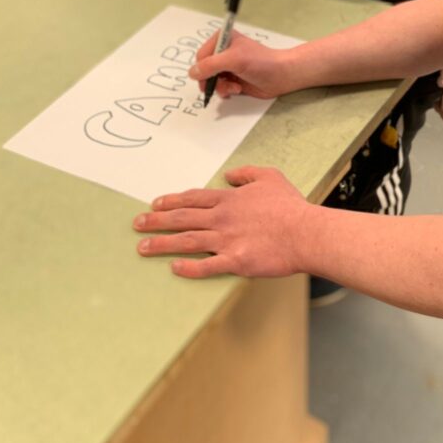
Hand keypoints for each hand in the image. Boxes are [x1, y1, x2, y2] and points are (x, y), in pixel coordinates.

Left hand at [133, 166, 311, 277]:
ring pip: (186, 241)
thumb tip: (229, 176)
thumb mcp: (269, 176)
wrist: (305, 232)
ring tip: (142, 247)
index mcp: (229, 200)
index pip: (193, 198)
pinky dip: (188, 268)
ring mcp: (226, 241)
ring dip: (162, 244)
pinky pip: (206, 266)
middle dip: (156, 221)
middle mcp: (222, 219)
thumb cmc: (290, 206)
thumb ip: (246, 173)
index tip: (155, 204)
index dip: (171, 201)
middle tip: (137, 224)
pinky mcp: (235, 261)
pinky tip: (174, 268)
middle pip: (182, 219)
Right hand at [189, 30, 299, 99]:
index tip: (210, 78)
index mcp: (222, 39)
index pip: (201, 56)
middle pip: (204, 70)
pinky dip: (226, 90)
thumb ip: (212, 65)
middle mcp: (223, 52)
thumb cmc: (260, 62)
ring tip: (234, 87)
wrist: (281, 76)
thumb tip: (192, 73)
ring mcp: (228, 66)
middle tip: (220, 85)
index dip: (203, 69)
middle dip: (212, 80)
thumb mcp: (234, 60)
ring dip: (221, 87)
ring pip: (211, 81)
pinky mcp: (233, 79)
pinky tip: (238, 89)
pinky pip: (220, 88)